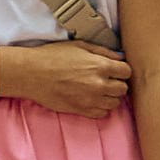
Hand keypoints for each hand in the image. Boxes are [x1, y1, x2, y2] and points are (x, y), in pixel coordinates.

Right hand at [9, 38, 131, 115]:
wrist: (32, 73)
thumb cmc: (53, 56)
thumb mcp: (79, 45)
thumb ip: (103, 52)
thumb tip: (120, 58)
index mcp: (100, 66)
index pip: (127, 72)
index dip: (121, 70)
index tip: (114, 70)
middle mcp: (99, 85)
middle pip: (123, 89)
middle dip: (117, 83)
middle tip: (106, 80)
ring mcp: (91, 100)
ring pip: (115, 103)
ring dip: (110, 96)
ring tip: (98, 90)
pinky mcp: (82, 111)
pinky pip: (102, 114)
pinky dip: (100, 107)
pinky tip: (91, 99)